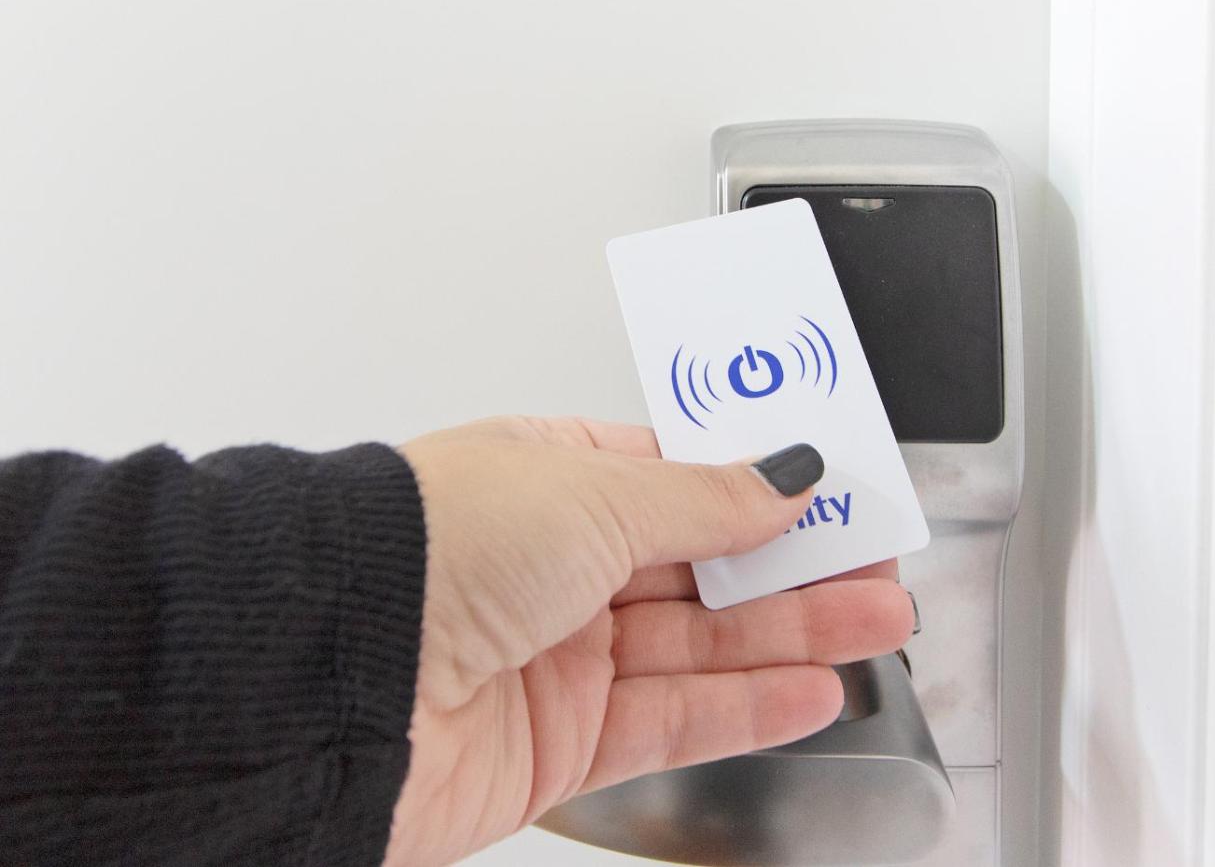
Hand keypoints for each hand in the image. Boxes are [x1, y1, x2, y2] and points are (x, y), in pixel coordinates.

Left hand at [386, 416, 913, 865]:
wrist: (331, 677)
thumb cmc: (430, 549)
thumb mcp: (592, 494)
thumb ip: (703, 499)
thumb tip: (783, 477)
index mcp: (548, 479)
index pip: (677, 479)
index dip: (758, 488)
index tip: (832, 492)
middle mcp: (552, 567)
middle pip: (699, 568)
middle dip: (793, 568)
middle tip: (877, 565)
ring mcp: (558, 657)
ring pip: (699, 646)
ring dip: (791, 637)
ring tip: (875, 626)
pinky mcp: (559, 743)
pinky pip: (673, 720)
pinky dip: (746, 708)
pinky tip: (810, 691)